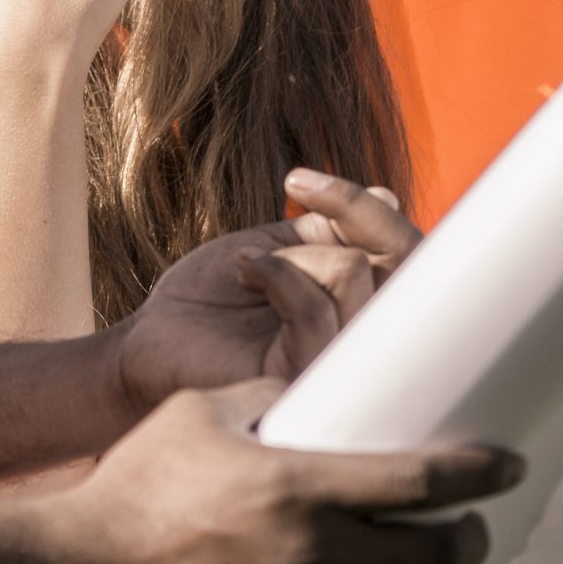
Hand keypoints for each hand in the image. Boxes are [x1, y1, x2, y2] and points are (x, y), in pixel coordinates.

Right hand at [47, 380, 521, 563]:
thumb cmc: (138, 484)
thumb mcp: (200, 415)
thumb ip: (265, 402)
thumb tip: (310, 390)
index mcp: (299, 486)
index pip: (422, 481)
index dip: (478, 472)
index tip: (506, 464)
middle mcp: (313, 557)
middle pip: (435, 558)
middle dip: (468, 540)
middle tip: (471, 525)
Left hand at [109, 169, 430, 408]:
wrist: (152, 337)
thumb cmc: (213, 296)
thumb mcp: (280, 247)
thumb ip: (335, 233)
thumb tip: (392, 198)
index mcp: (366, 308)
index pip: (410, 256)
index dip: (369, 209)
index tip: (299, 179)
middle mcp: (368, 343)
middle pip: (404, 262)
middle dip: (352, 212)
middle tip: (299, 189)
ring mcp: (342, 368)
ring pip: (354, 274)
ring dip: (293, 251)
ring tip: (249, 262)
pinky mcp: (306, 384)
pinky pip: (315, 311)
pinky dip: (276, 274)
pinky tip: (244, 272)